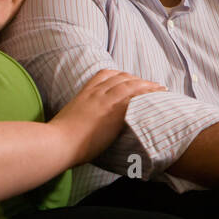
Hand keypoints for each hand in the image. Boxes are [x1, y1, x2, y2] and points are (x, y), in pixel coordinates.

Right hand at [49, 68, 164, 165]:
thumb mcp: (69, 121)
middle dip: (138, 80)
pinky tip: (158, 97)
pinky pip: (136, 96)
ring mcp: (105, 100)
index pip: (104, 75)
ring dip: (148, 86)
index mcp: (84, 93)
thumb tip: (84, 127)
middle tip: (151, 85)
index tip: (130, 79)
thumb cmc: (59, 140)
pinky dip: (149, 94)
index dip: (120, 75)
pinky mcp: (114, 110)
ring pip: (131, 85)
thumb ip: (80, 118)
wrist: (57, 144)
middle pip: (122, 78)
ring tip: (161, 89)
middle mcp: (96, 92)